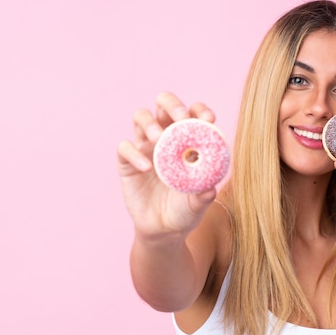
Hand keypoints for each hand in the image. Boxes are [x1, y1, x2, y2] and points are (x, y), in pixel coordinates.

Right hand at [117, 92, 217, 238]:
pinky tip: (147, 168)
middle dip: (173, 105)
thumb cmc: (186, 210)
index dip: (200, 110)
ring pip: (141, 116)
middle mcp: (165, 136)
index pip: (193, 113)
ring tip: (159, 138)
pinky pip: (125, 148)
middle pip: (164, 104)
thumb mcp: (198, 204)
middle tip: (181, 118)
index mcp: (187, 139)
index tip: (209, 120)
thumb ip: (204, 195)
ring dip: (150, 122)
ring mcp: (145, 147)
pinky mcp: (127, 162)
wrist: (164, 230)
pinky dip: (134, 154)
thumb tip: (210, 188)